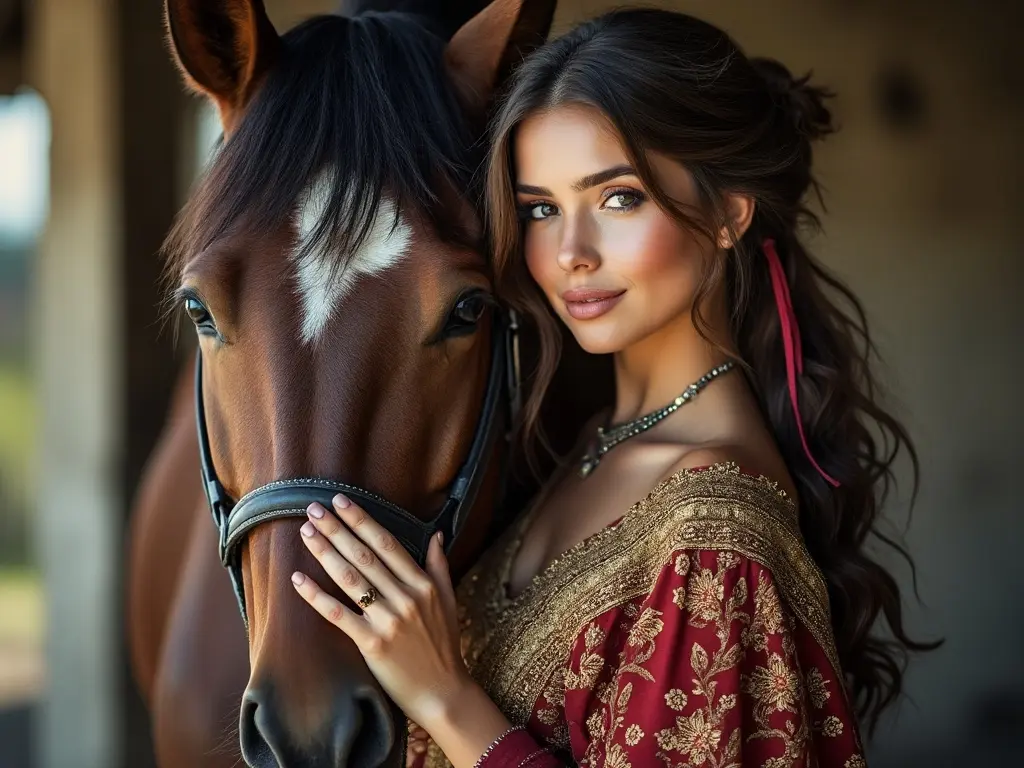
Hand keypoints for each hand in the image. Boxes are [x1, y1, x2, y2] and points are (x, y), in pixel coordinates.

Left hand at [290, 493, 472, 728]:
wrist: (444, 692)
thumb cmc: (444, 646)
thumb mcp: (449, 600)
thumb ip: (439, 566)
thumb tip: (436, 535)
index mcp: (422, 584)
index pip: (387, 543)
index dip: (362, 520)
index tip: (341, 501)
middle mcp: (406, 597)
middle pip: (364, 555)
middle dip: (337, 529)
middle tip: (313, 509)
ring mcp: (389, 620)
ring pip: (350, 578)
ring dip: (325, 552)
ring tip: (306, 533)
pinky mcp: (372, 644)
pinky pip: (338, 615)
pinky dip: (316, 596)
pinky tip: (298, 580)